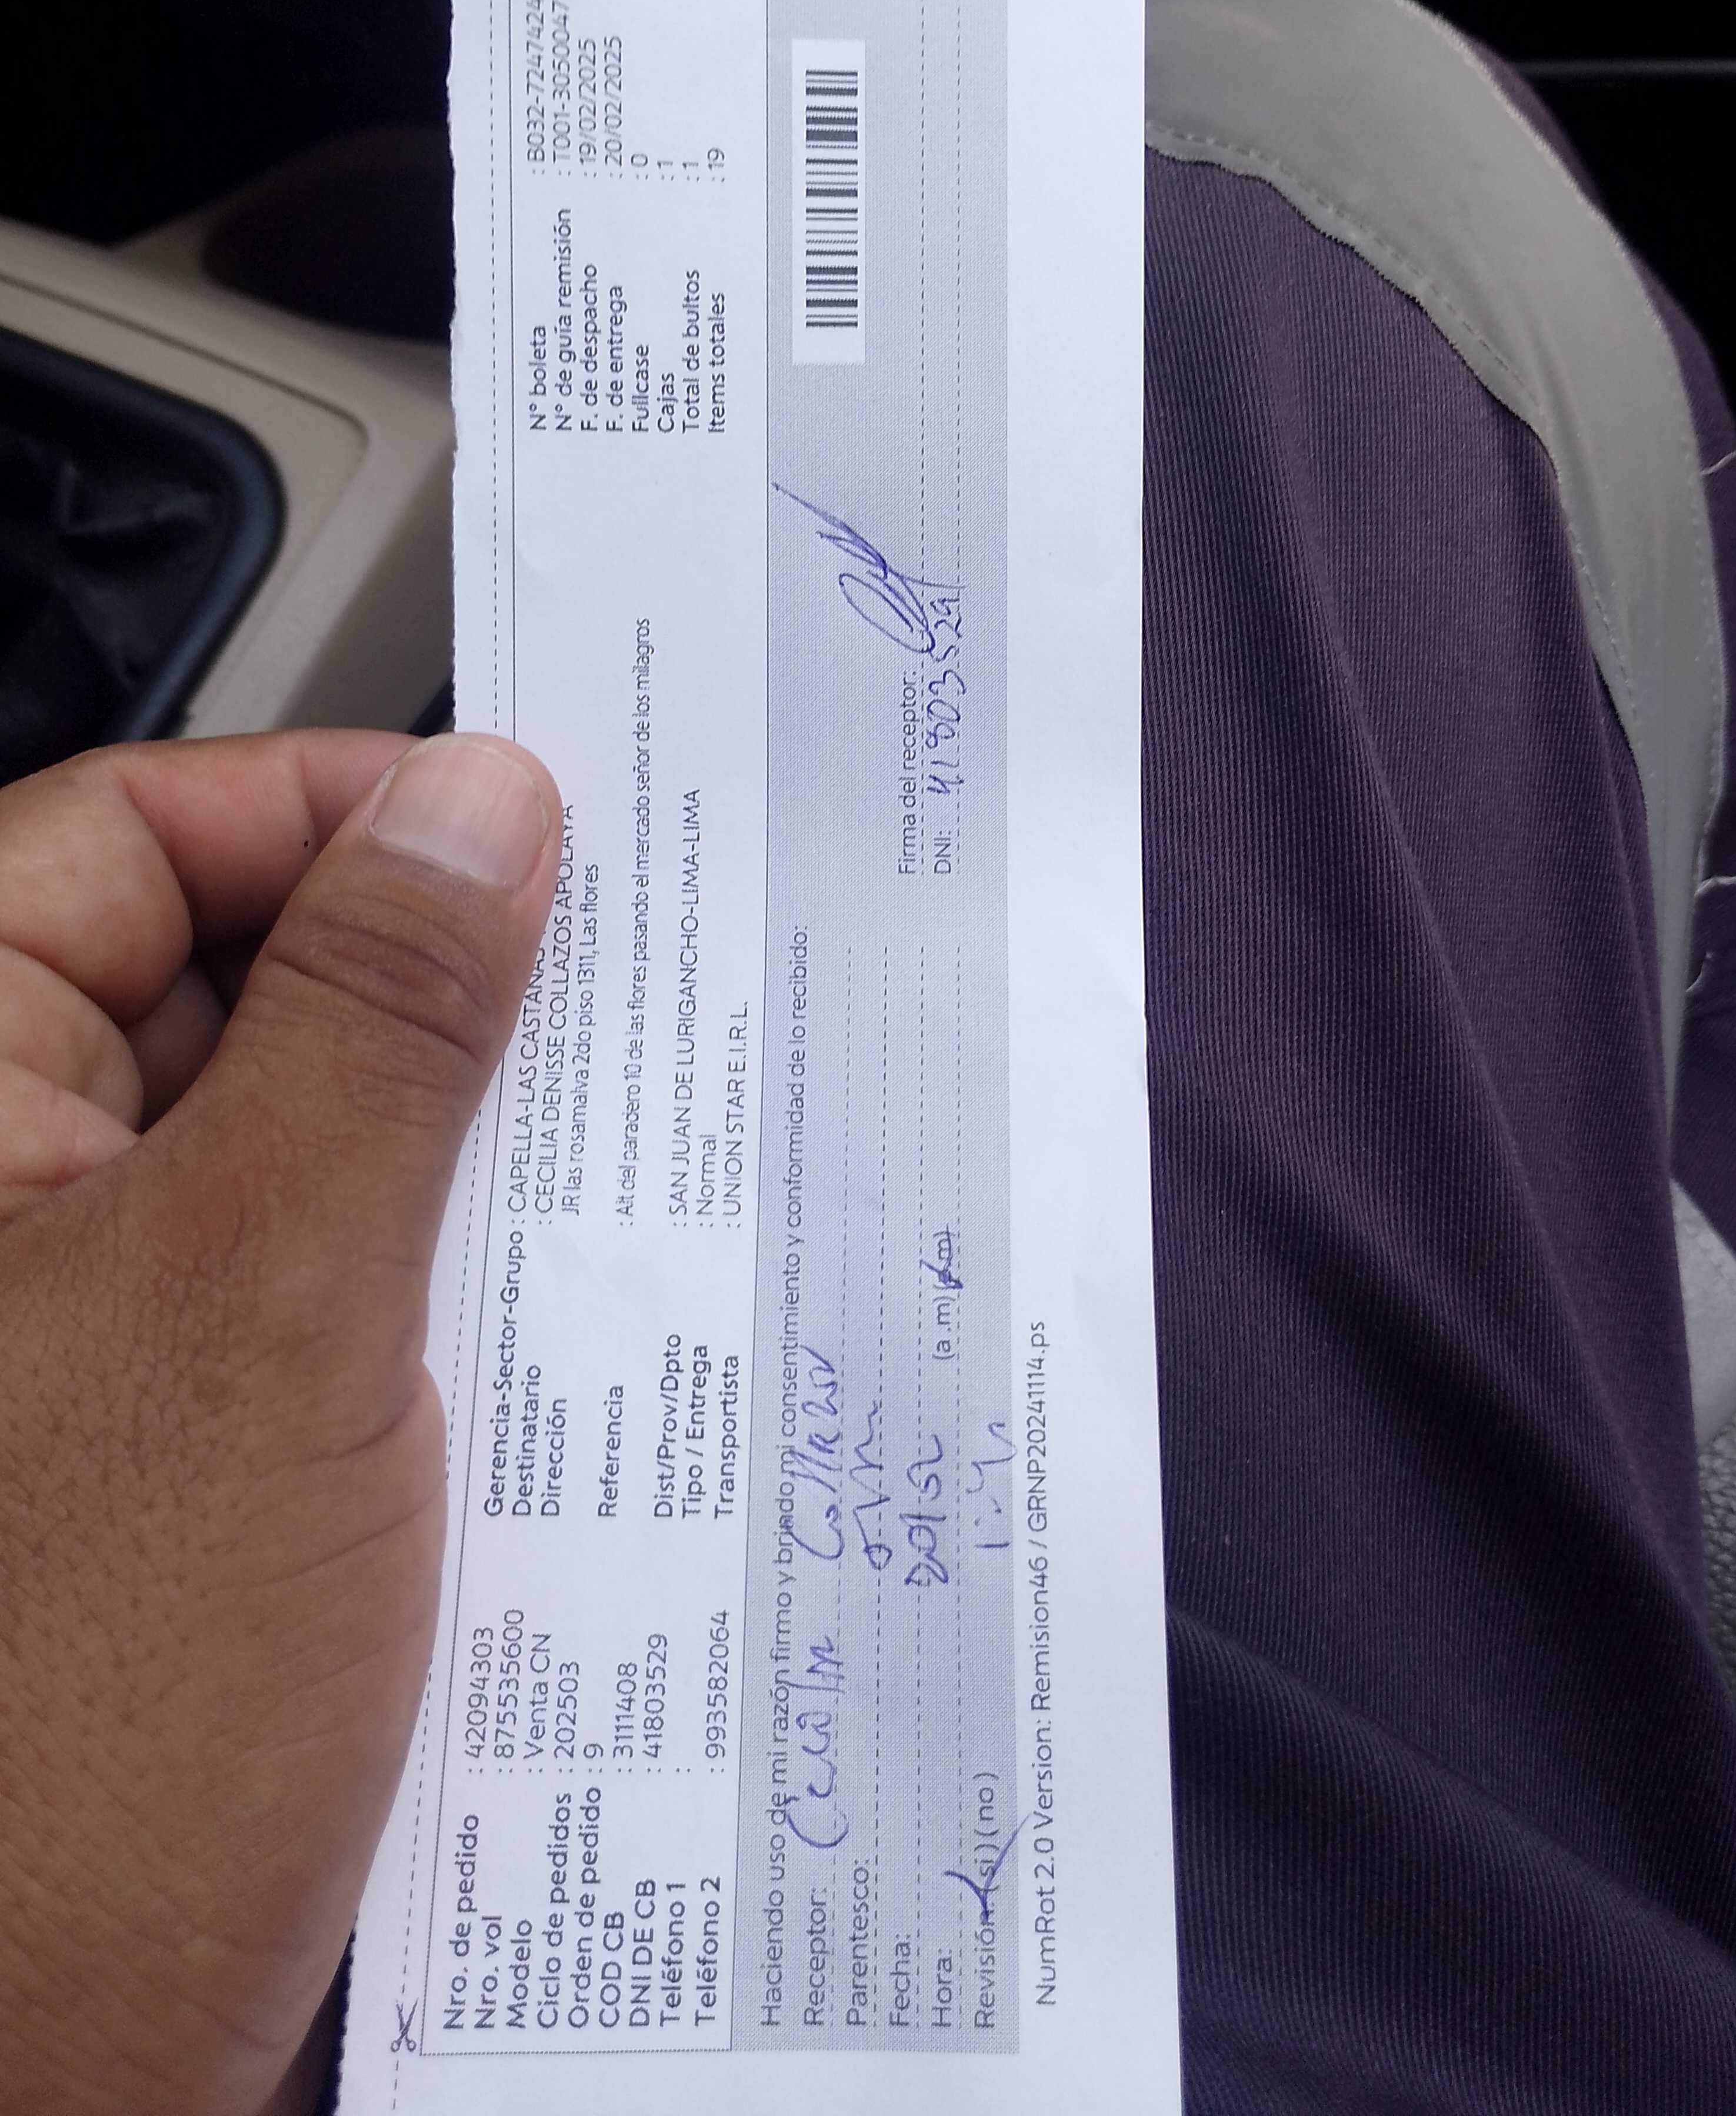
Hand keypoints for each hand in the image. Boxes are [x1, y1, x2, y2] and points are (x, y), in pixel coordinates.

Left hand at [0, 730, 559, 2114]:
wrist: (41, 2068)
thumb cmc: (68, 1715)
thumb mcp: (269, 1301)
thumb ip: (378, 1026)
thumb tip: (476, 803)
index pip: (131, 837)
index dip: (331, 806)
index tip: (520, 823)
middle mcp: (0, 1200)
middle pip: (229, 979)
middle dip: (430, 984)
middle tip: (618, 992)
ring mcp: (86, 1327)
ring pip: (298, 1143)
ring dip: (456, 1145)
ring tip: (618, 1161)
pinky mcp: (183, 1444)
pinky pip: (324, 1286)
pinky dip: (442, 1276)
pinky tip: (555, 1311)